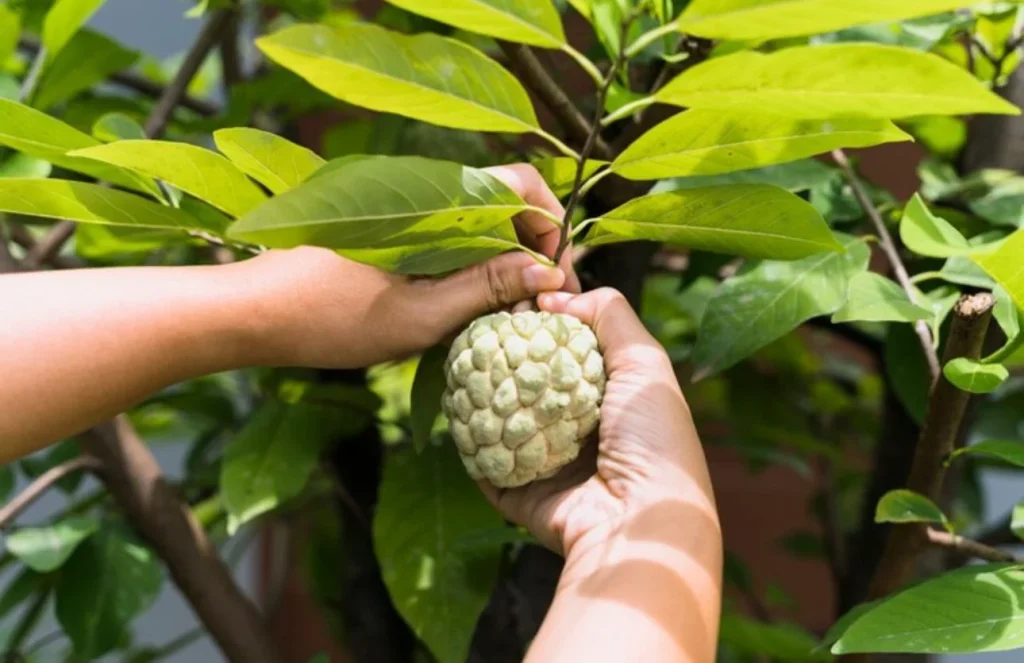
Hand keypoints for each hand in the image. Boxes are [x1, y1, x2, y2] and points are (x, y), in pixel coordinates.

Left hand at [233, 164, 578, 368]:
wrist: (249, 312)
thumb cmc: (326, 318)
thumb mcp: (417, 317)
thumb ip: (486, 288)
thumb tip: (546, 272)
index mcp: (431, 198)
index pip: (520, 184)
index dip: (549, 227)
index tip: (553, 279)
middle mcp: (420, 188)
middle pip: (505, 199)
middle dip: (530, 248)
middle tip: (535, 304)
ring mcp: (403, 204)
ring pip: (478, 217)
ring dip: (502, 257)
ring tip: (504, 310)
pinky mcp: (389, 223)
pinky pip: (448, 230)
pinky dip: (470, 260)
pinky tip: (466, 302)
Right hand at [478, 288, 719, 560]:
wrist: (637, 522)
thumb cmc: (652, 438)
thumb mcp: (645, 362)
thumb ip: (610, 315)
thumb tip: (556, 298)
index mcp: (612, 397)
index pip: (569, 349)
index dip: (543, 321)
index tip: (515, 295)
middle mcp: (579, 428)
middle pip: (531, 380)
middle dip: (505, 352)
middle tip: (477, 322)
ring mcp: (547, 462)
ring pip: (503, 418)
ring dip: (480, 392)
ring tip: (455, 356)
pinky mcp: (519, 491)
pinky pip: (485, 460)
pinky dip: (468, 437)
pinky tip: (450, 404)